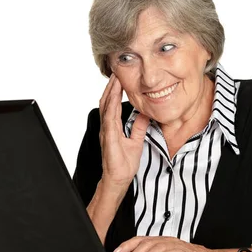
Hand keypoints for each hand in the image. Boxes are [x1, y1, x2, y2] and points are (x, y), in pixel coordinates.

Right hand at [99, 74, 149, 192]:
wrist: (118, 179)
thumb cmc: (123, 164)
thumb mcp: (136, 141)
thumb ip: (138, 127)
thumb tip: (145, 114)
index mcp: (113, 127)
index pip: (113, 104)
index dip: (115, 91)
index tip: (120, 78)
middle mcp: (107, 127)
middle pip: (106, 101)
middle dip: (111, 86)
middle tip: (116, 72)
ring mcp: (106, 131)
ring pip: (106, 106)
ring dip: (110, 91)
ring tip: (114, 78)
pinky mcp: (108, 137)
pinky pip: (109, 117)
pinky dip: (111, 105)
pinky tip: (113, 96)